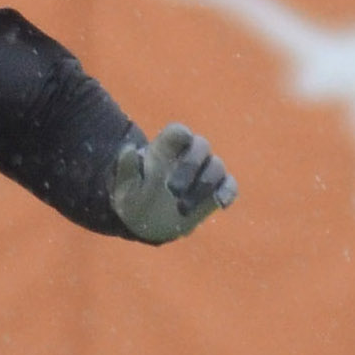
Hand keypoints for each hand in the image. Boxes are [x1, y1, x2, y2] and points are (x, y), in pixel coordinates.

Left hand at [111, 122, 236, 242]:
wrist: (147, 221)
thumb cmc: (135, 198)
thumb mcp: (124, 188)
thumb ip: (126, 169)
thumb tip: (129, 151)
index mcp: (165, 148)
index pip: (178, 132)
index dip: (181, 136)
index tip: (176, 147)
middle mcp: (189, 155)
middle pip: (201, 145)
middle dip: (190, 166)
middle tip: (172, 190)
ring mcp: (205, 172)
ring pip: (217, 165)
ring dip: (204, 185)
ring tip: (182, 209)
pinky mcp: (217, 190)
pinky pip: (229, 185)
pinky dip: (227, 192)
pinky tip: (220, 204)